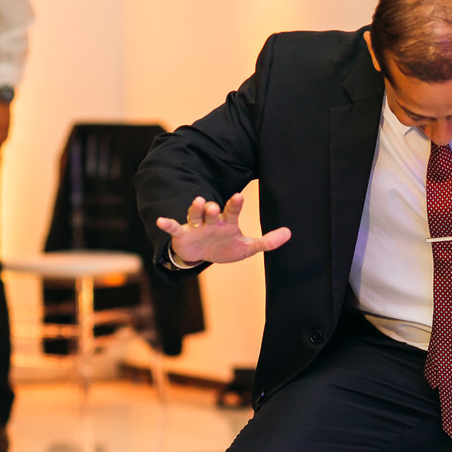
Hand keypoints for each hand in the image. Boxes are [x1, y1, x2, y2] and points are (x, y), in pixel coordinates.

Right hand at [155, 194, 291, 264]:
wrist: (202, 256)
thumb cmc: (225, 247)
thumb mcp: (247, 247)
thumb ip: (267, 242)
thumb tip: (289, 233)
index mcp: (227, 222)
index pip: (232, 211)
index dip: (235, 204)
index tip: (238, 196)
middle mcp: (211, 221)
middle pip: (213, 212)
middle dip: (214, 209)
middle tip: (215, 204)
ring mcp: (196, 227)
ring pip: (195, 216)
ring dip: (196, 210)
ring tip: (199, 202)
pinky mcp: (182, 234)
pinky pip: (174, 227)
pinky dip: (167, 224)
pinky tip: (161, 220)